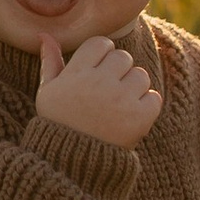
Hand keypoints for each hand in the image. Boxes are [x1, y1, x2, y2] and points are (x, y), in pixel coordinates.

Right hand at [35, 33, 161, 150]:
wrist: (72, 164)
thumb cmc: (58, 123)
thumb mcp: (48, 92)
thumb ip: (50, 61)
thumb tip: (45, 34)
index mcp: (77, 72)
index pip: (101, 43)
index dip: (101, 55)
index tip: (96, 71)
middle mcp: (100, 82)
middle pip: (123, 57)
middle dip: (118, 71)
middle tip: (107, 91)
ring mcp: (121, 100)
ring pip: (141, 75)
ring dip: (133, 87)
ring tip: (118, 105)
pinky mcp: (140, 118)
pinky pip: (154, 97)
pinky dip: (146, 106)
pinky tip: (130, 116)